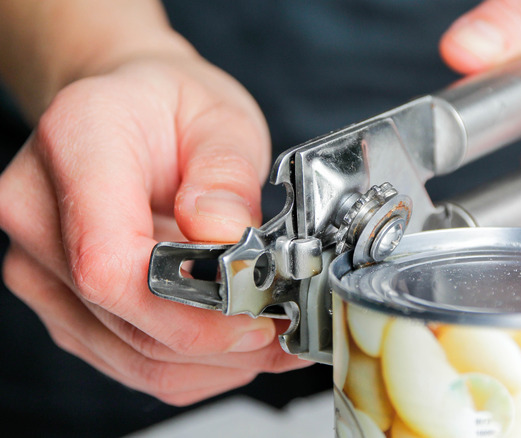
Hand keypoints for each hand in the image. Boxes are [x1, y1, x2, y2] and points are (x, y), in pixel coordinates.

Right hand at [0, 53, 308, 404]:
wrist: (127, 113)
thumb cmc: (169, 107)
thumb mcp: (220, 117)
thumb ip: (226, 175)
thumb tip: (228, 239)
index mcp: (76, 145)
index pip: (107, 261)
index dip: (186, 308)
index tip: (254, 312)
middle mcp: (39, 213)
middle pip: (124, 318)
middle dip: (219, 341)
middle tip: (284, 330)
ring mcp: (42, 267)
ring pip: (130, 356)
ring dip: (213, 362)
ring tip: (271, 339)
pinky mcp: (63, 303)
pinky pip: (128, 362)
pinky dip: (192, 366)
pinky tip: (234, 345)